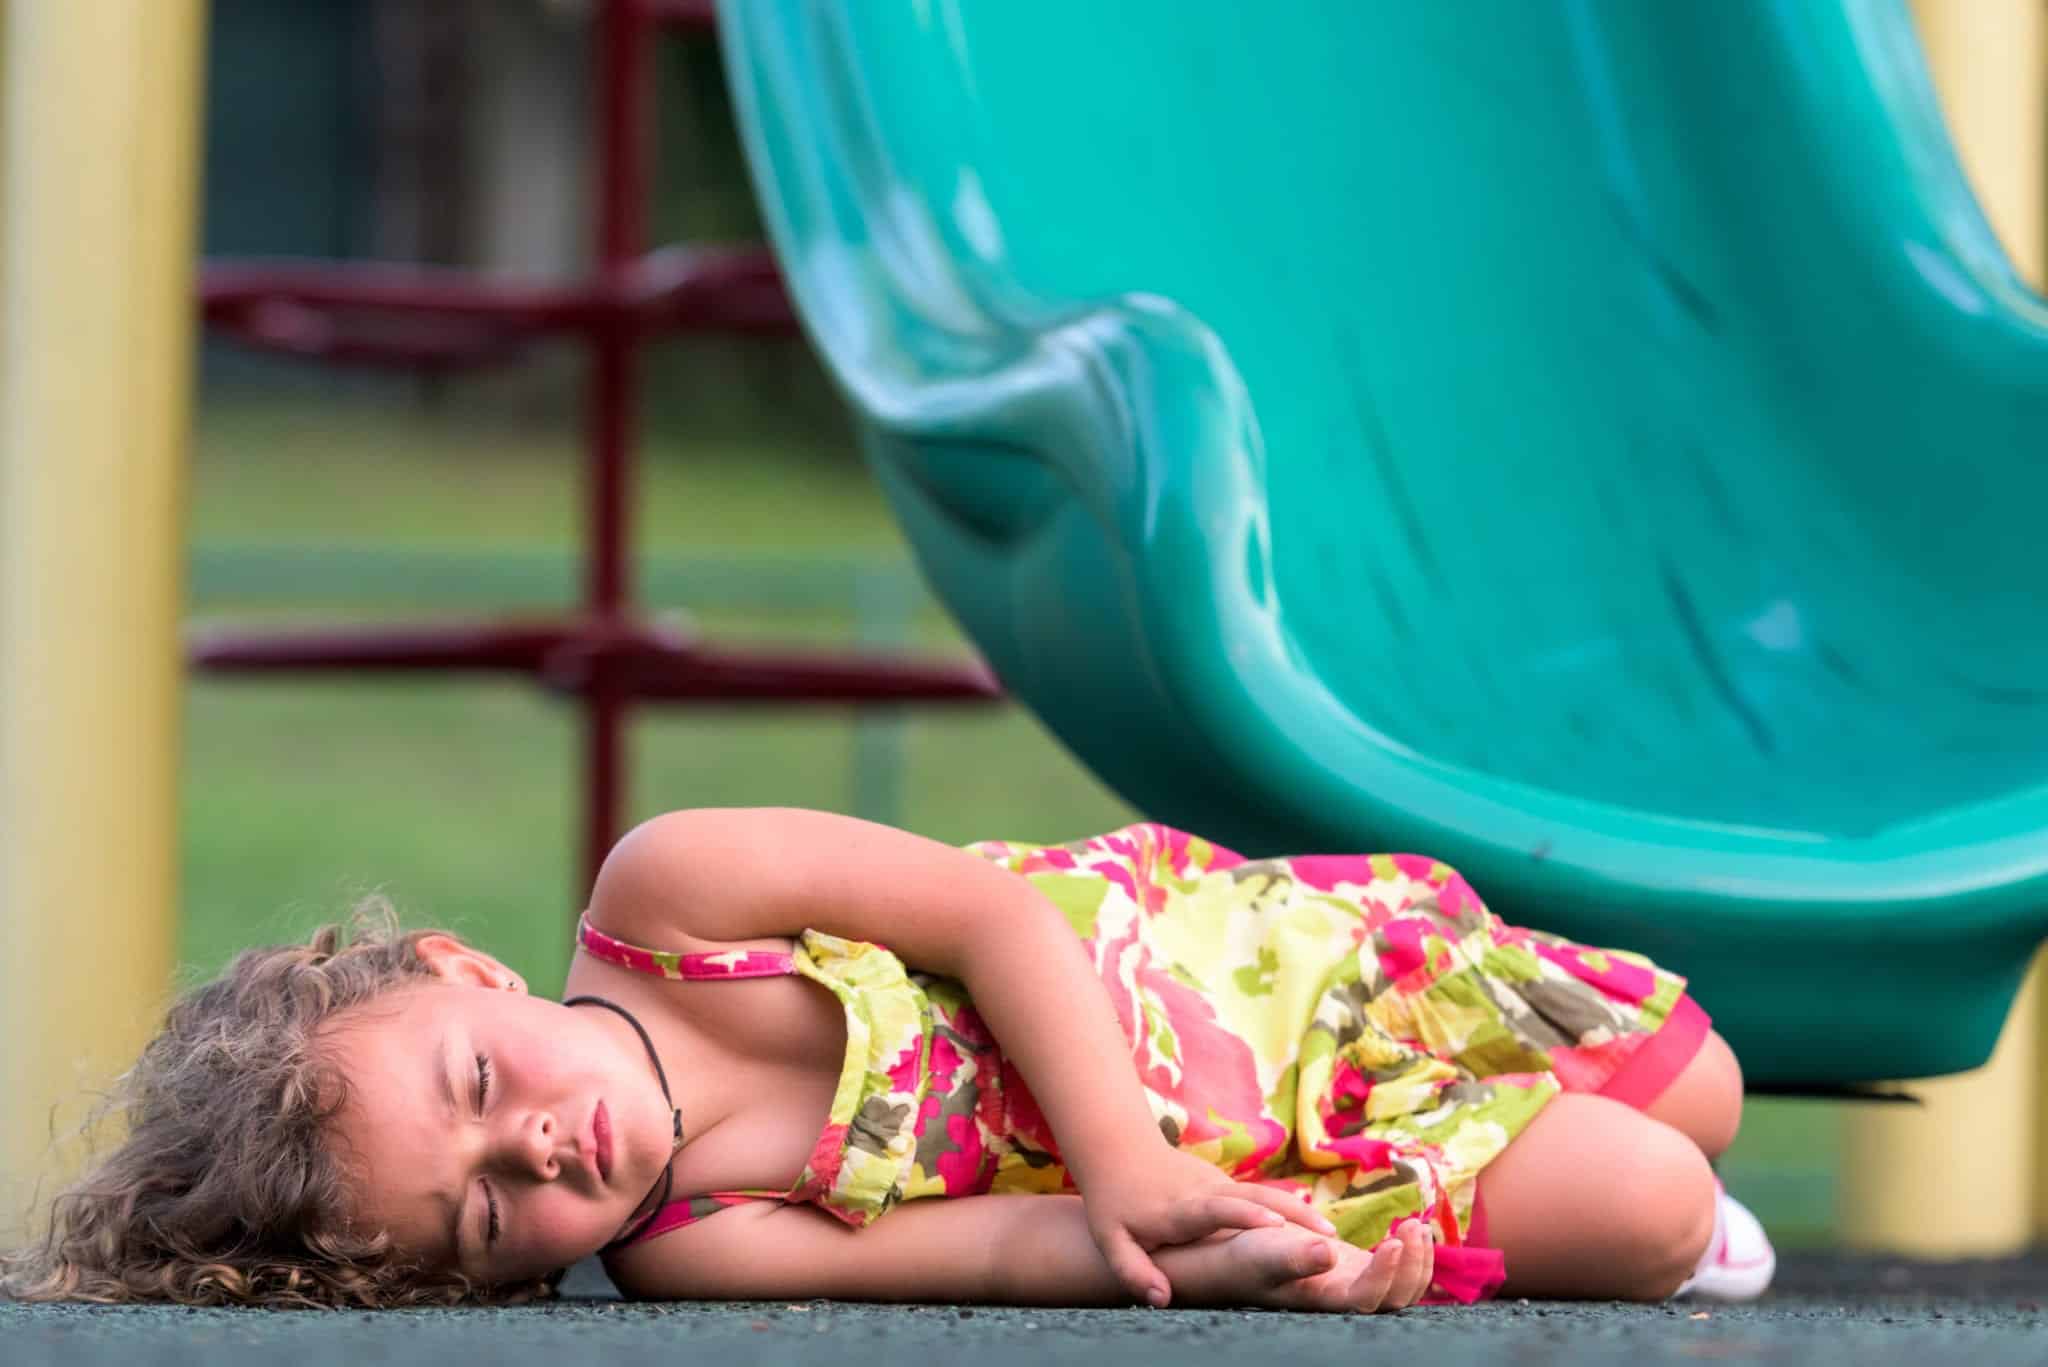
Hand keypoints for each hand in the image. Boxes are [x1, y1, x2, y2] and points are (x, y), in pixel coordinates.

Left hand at [1082, 1145, 1338, 1304]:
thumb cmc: (1115, 1202)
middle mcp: (1204, 1192)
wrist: (1119, 1148)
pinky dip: (1289, 1210)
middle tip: (1327, 1238)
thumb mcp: (1112, 1239)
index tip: (1275, 1225)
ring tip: (1331, 1236)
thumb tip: (1161, 1300)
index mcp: (1179, 1209)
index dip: (1244, 1215)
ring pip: (1263, 1193)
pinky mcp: (1224, 1184)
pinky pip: (1260, 1196)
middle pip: (1252, 1198)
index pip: (1214, 1209)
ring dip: (1297, 1212)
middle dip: (1288, 1214)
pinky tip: (1316, 1231)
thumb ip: (1134, 1271)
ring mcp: (1217, 1184)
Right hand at [1200, 1219, 1437, 1313]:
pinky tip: (1408, 1229)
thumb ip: (1295, 1256)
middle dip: (1412, 1265)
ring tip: (1415, 1224)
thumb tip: (1329, 1253)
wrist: (1232, 1255)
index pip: (1367, 1301)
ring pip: (1402, 1289)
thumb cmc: (1241, 1256)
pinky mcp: (1354, 1270)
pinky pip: (1394, 1272)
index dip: (1386, 1276)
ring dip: (1417, 1259)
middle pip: (1395, 1299)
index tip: (1392, 1241)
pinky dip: (1408, 1254)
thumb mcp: (1262, 1252)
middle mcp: (1343, 1300)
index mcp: (1323, 1301)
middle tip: (1412, 1225)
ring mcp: (1352, 1285)